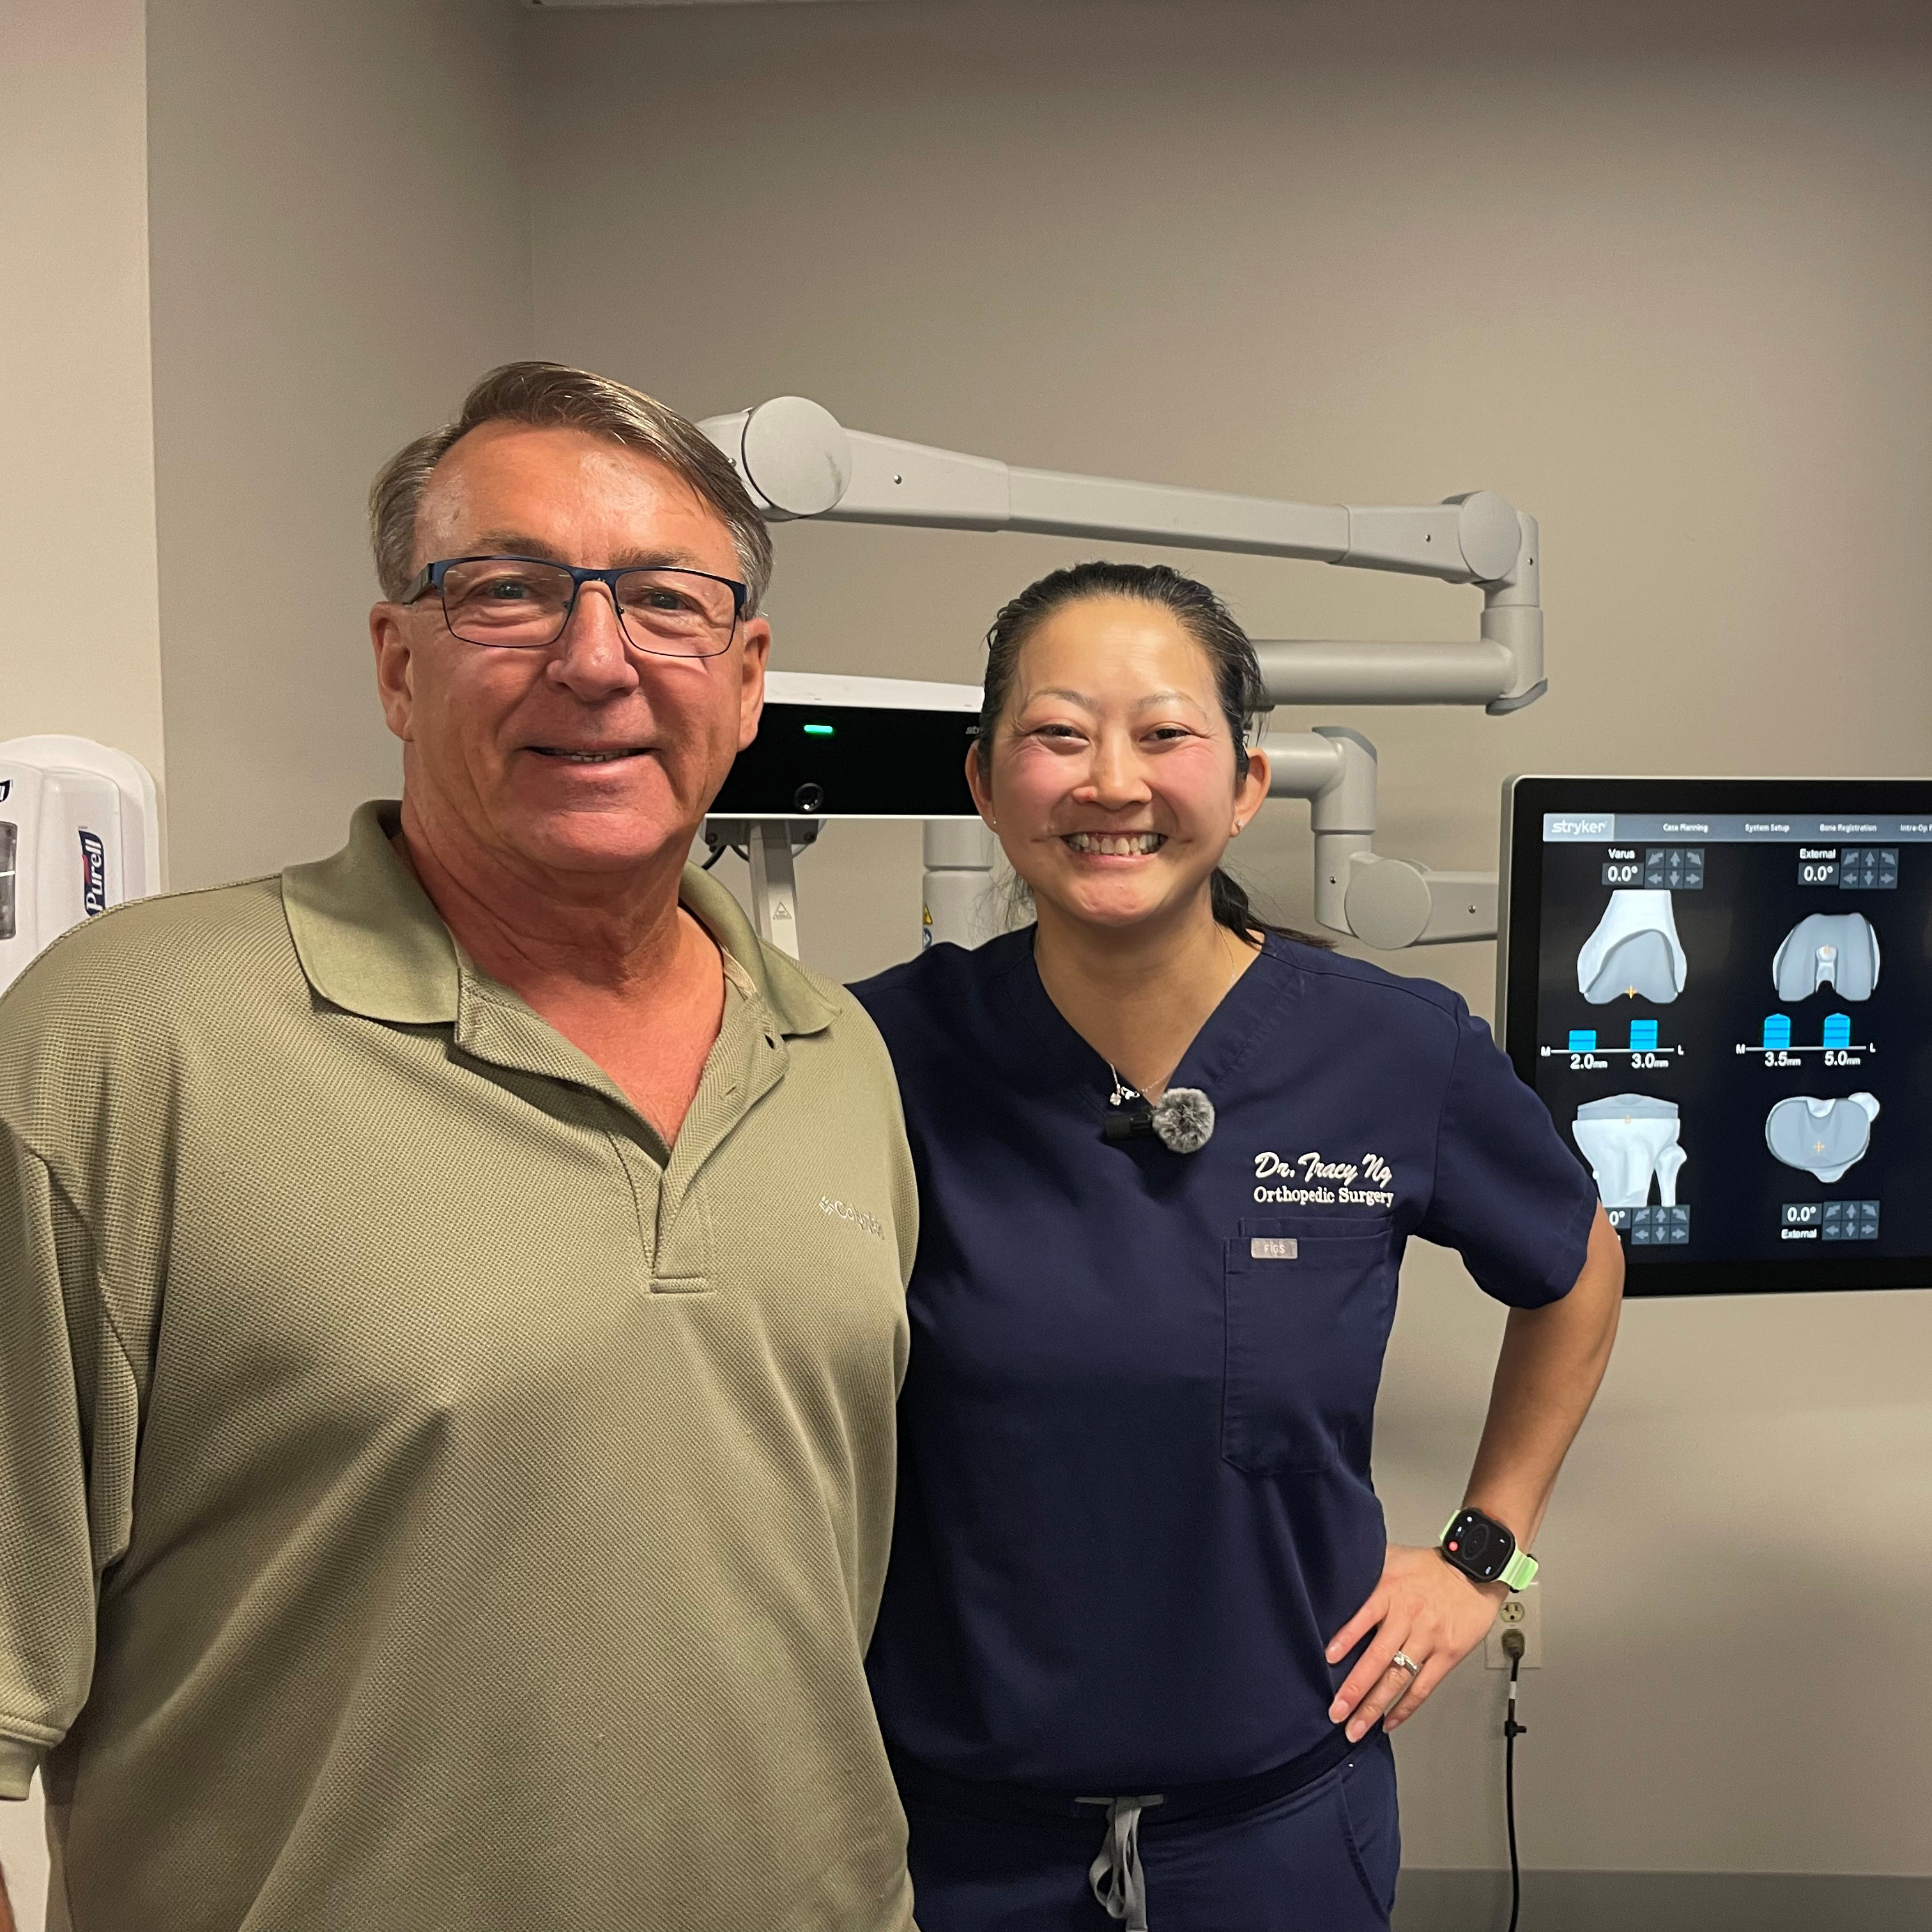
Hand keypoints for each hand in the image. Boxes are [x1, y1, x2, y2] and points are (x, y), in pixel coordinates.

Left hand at [1325, 1542, 1504, 1740]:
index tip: (1329, 1659)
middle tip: (1337, 1712)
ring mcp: (1428, 1638)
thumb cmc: (1429, 1566)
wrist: (1473, 1570)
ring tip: (1356, 1727)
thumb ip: (1366, 1572)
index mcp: (1391, 1591)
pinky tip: (1390, 1721)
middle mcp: (1409, 1617)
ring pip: (1398, 1678)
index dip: (1346, 1638)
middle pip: (1378, 1658)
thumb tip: (1333, 1578)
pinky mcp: (1447, 1654)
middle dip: (1355, 1689)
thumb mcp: (1392, 1558)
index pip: (1364, 1617)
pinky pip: (1423, 1686)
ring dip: (1375, 1707)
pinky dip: (1405, 1707)